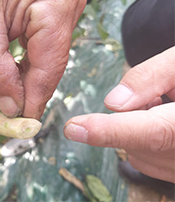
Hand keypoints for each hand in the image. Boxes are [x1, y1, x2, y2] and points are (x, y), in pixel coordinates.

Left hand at [0, 0, 85, 118]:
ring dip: (23, 80)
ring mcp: (58, 9)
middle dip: (26, 92)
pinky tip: (10, 76)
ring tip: (4, 99)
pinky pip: (40, 45)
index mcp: (57, 6)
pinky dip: (23, 64)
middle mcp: (66, 8)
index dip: (33, 100)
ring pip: (45, 57)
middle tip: (6, 115)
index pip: (49, 67)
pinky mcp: (47, 11)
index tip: (19, 124)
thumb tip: (10, 105)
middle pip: (50, 64)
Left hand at [64, 47, 174, 182]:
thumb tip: (113, 103)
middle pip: (139, 142)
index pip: (151, 132)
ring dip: (136, 129)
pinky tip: (163, 121)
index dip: (109, 131)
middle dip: (130, 118)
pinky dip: (143, 142)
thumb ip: (150, 77)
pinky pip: (148, 162)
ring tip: (164, 107)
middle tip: (155, 96)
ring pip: (138, 155)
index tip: (74, 128)